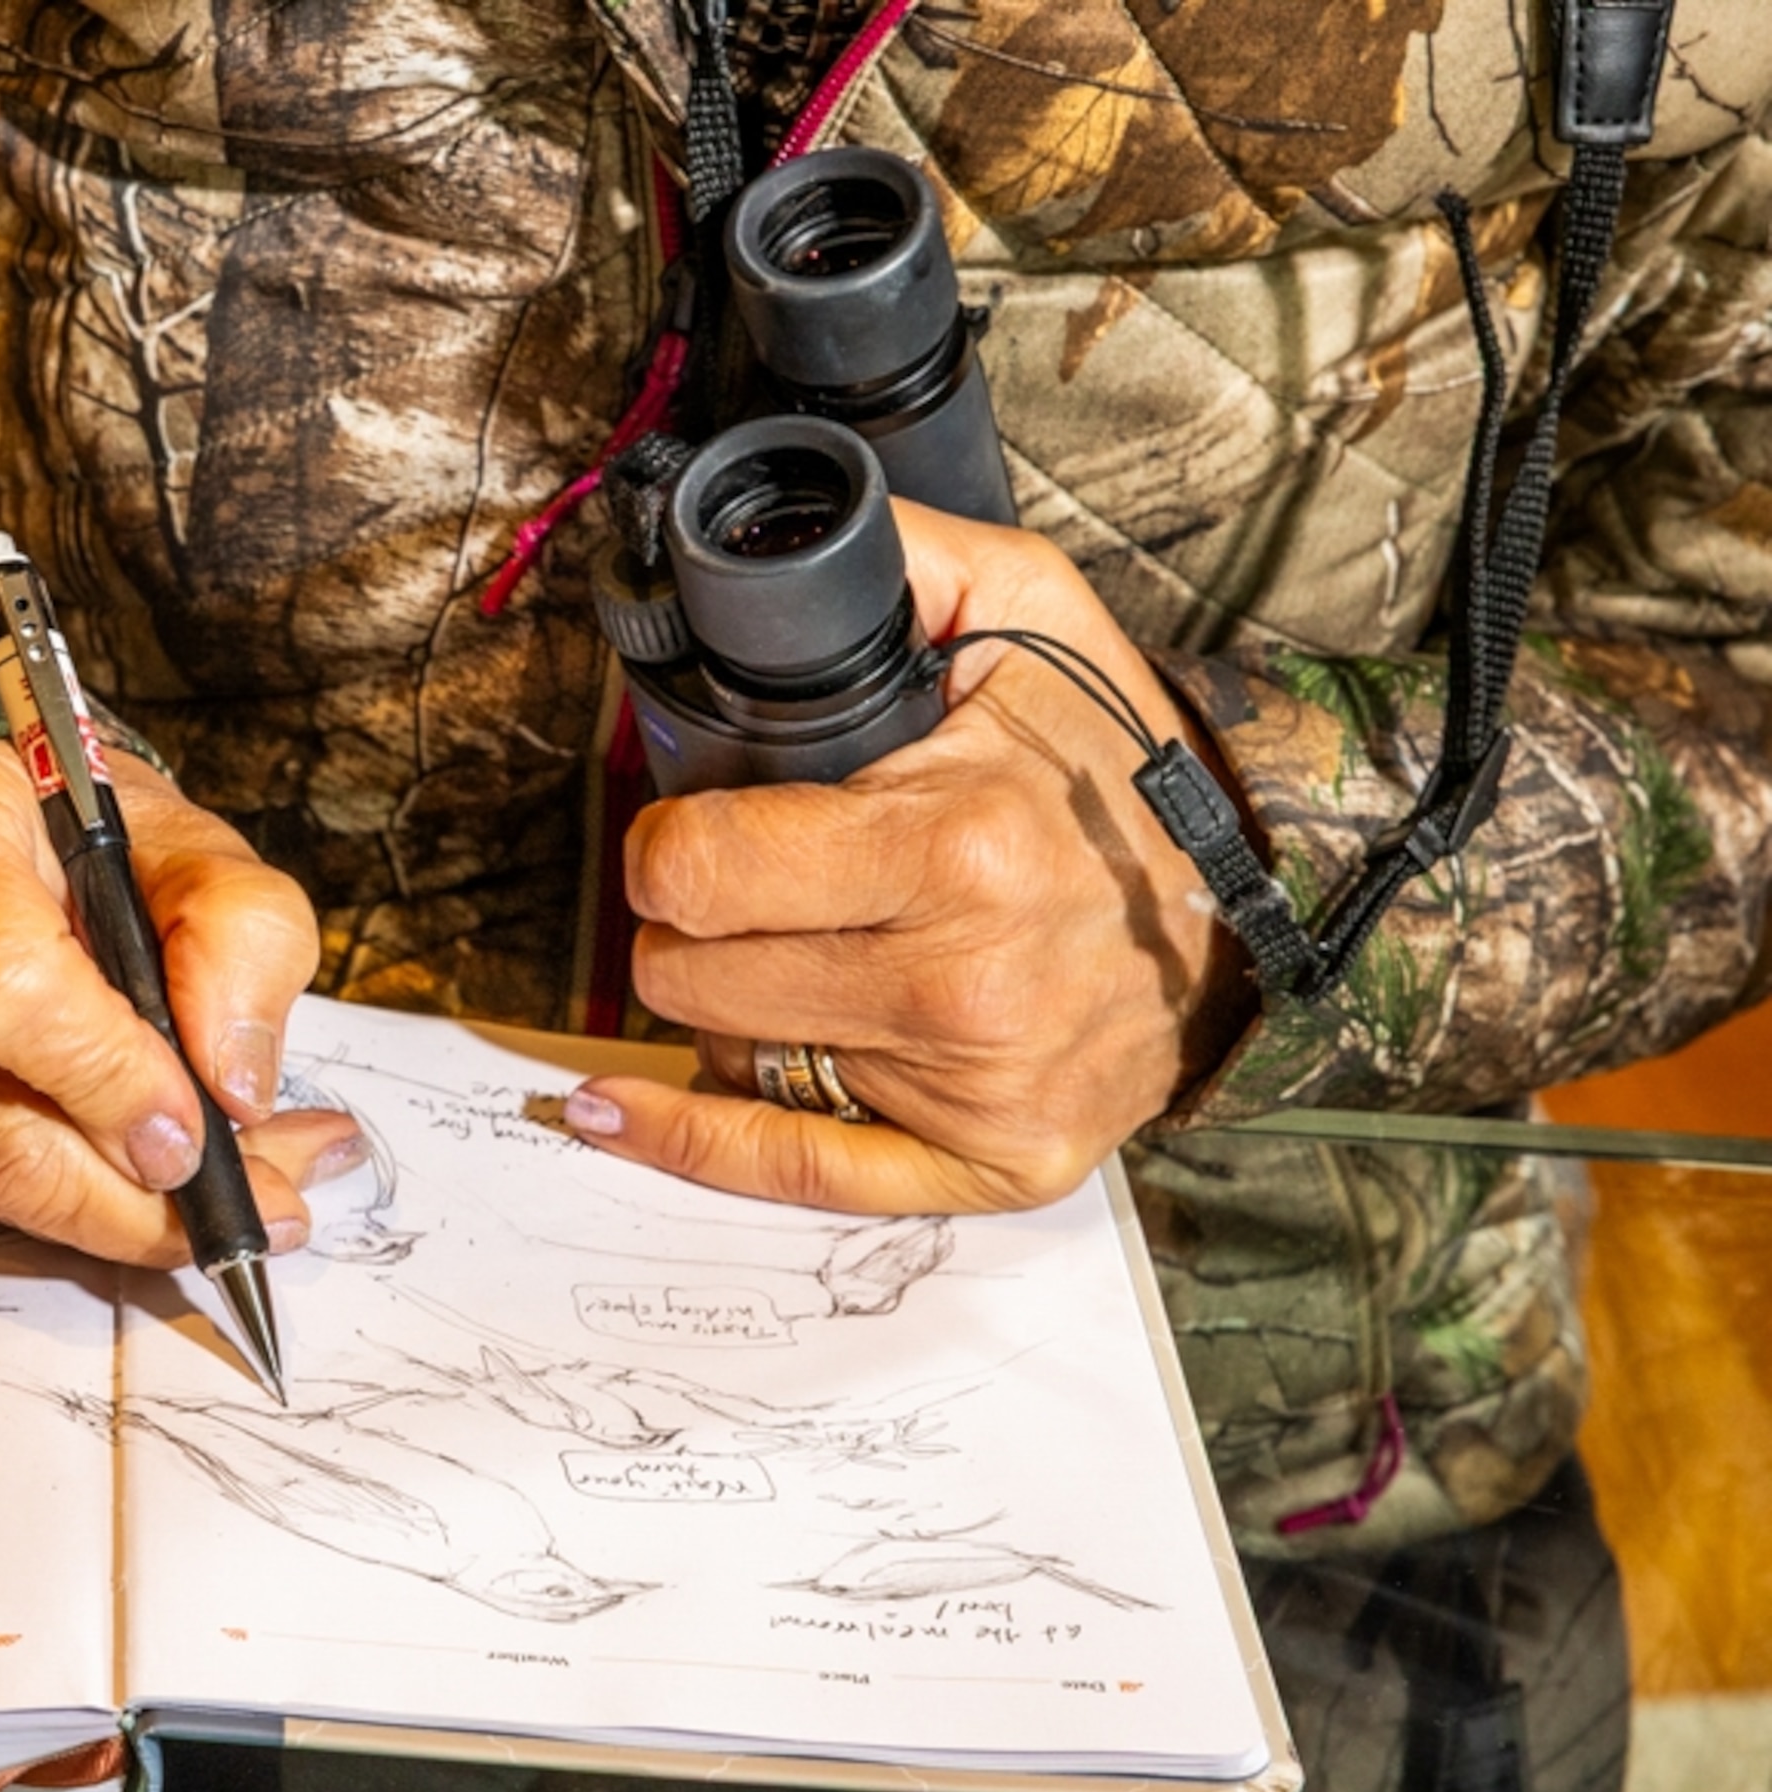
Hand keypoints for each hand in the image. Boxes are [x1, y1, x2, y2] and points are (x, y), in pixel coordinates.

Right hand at [0, 736, 359, 1262]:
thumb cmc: (73, 838)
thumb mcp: (190, 844)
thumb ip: (240, 936)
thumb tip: (233, 1088)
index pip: (0, 984)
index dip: (105, 1079)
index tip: (196, 1131)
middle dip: (134, 1200)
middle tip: (260, 1204)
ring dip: (125, 1212)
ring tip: (237, 1177)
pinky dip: (73, 1206)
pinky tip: (141, 1167)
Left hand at [565, 498, 1255, 1213]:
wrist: (1254, 899)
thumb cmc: (1122, 765)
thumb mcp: (1028, 611)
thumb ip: (891, 561)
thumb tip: (761, 546)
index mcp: (954, 847)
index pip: (698, 873)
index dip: (669, 845)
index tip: (690, 832)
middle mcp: (961, 983)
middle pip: (690, 974)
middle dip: (691, 924)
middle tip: (749, 888)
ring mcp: (975, 1087)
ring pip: (729, 1052)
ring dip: (731, 1005)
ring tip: (797, 951)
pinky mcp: (989, 1162)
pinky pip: (787, 1170)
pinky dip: (688, 1142)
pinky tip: (612, 1110)